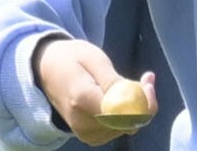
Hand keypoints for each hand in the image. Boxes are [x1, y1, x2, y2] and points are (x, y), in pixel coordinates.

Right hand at [33, 37, 158, 143]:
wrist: (48, 70)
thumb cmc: (73, 59)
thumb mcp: (94, 59)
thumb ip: (113, 81)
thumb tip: (136, 98)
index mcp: (81, 100)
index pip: (120, 112)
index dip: (141, 100)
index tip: (148, 78)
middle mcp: (82, 123)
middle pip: (126, 123)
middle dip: (142, 101)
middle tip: (146, 77)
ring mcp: (86, 133)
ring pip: (127, 126)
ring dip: (136, 105)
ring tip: (129, 82)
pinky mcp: (91, 137)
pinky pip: (120, 128)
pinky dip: (127, 112)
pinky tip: (122, 96)